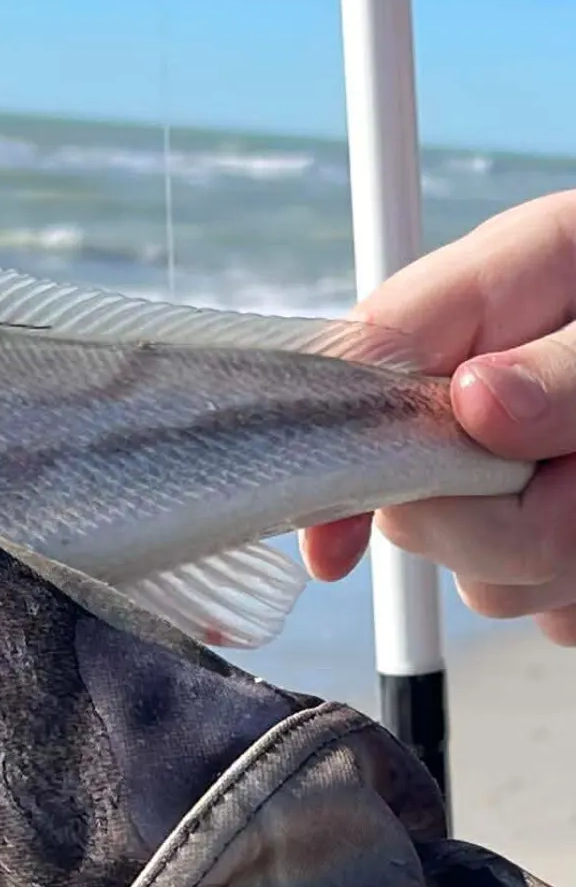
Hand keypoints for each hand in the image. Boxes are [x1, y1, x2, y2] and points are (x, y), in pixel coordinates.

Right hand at [301, 191, 575, 643]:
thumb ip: (575, 366)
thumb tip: (476, 403)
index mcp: (507, 284)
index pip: (374, 352)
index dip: (341, 437)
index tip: (335, 544)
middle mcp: (496, 377)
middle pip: (416, 489)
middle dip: (497, 517)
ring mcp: (524, 462)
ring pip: (482, 567)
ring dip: (560, 563)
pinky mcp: (564, 536)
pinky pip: (543, 602)